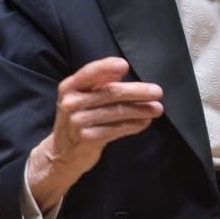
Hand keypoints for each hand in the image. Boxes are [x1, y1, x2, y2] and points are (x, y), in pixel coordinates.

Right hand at [26, 57, 162, 210]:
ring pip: (116, 112)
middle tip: (157, 92)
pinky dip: (134, 125)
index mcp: (69, 87)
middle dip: (137, 91)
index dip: (107, 67)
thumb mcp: (82, 97)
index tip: (126, 66)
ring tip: (157, 109)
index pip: (90, 72)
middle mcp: (71, 103)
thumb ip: (99, 83)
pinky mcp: (87, 139)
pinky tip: (145, 122)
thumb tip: (119, 71)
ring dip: (141, 110)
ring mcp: (78, 122)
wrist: (62, 153)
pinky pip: (116, 129)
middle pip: (110, 93)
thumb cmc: (78, 118)